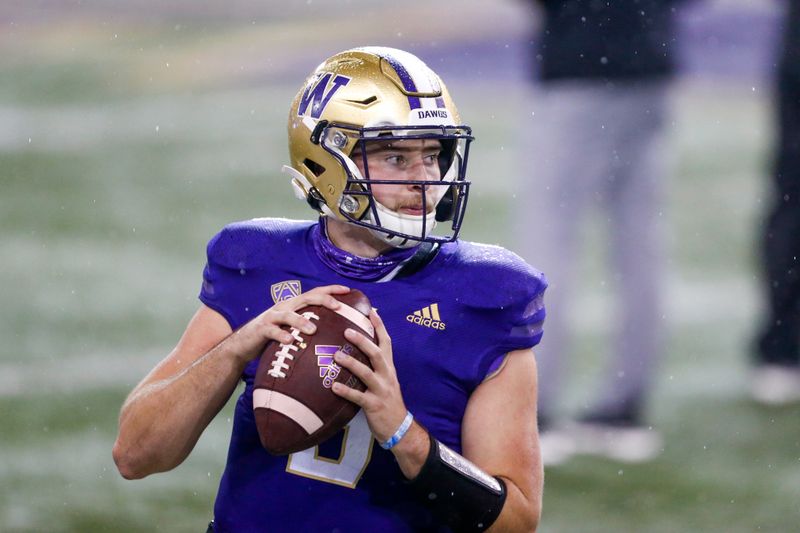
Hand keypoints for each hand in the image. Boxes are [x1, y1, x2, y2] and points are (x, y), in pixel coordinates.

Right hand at [233, 284, 350, 363]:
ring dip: (302, 321)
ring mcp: (272, 317)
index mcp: (295, 305)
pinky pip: (272, 331)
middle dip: (323, 300)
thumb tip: (335, 334)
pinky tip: (289, 340)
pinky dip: (281, 335)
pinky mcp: (262, 329)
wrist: (244, 344)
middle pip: (306, 298)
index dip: (331, 290)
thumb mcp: (293, 328)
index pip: (315, 293)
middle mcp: (285, 307)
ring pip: (289, 314)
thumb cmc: (274, 337)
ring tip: (313, 330)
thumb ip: (309, 326)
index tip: (348, 290)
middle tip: (338, 306)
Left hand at [331, 309, 408, 443]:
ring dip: (351, 363)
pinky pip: (359, 397)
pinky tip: (334, 386)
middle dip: (363, 341)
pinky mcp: (374, 405)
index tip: (371, 310)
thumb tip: (356, 350)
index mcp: (389, 368)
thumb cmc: (387, 401)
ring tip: (336, 356)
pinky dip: (346, 391)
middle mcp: (387, 375)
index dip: (379, 326)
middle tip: (346, 330)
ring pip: (366, 373)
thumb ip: (374, 366)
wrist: (400, 427)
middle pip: (376, 353)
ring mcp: (381, 390)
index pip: (386, 342)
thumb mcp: (385, 380)